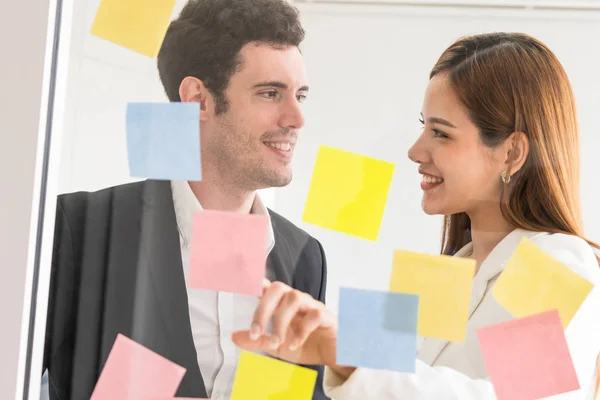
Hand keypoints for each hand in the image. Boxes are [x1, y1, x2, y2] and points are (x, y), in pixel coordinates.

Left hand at [232, 279, 347, 373]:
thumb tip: (234, 336)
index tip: (245, 286)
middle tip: (256, 332)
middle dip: (263, 309)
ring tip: (277, 343)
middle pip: (278, 288)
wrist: (333, 356)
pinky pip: (313, 315)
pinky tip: (294, 344)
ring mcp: (312, 306)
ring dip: (280, 323)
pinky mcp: (327, 316)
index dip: (256, 282)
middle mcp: (297, 300)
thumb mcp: (277, 347)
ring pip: (293, 298)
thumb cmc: (307, 345)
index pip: (269, 287)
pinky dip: (301, 331)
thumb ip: (258, 341)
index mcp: (283, 305)